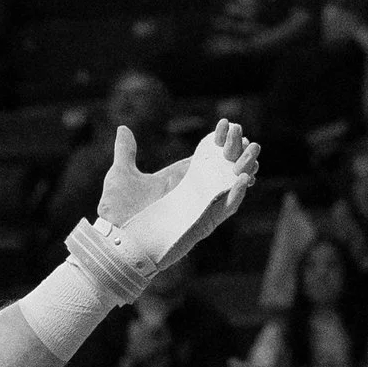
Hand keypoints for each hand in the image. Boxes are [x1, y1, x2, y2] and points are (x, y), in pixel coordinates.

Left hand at [95, 119, 258, 272]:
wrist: (115, 242)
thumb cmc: (117, 213)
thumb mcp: (121, 175)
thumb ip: (126, 152)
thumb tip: (123, 129)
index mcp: (176, 178)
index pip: (205, 156)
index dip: (219, 141)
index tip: (226, 124)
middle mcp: (191, 192)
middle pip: (222, 168)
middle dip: (236, 150)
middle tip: (242, 133)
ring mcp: (198, 208)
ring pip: (229, 186)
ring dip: (245, 168)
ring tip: (253, 150)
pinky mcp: (202, 224)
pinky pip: (225, 209)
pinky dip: (237, 194)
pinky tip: (244, 178)